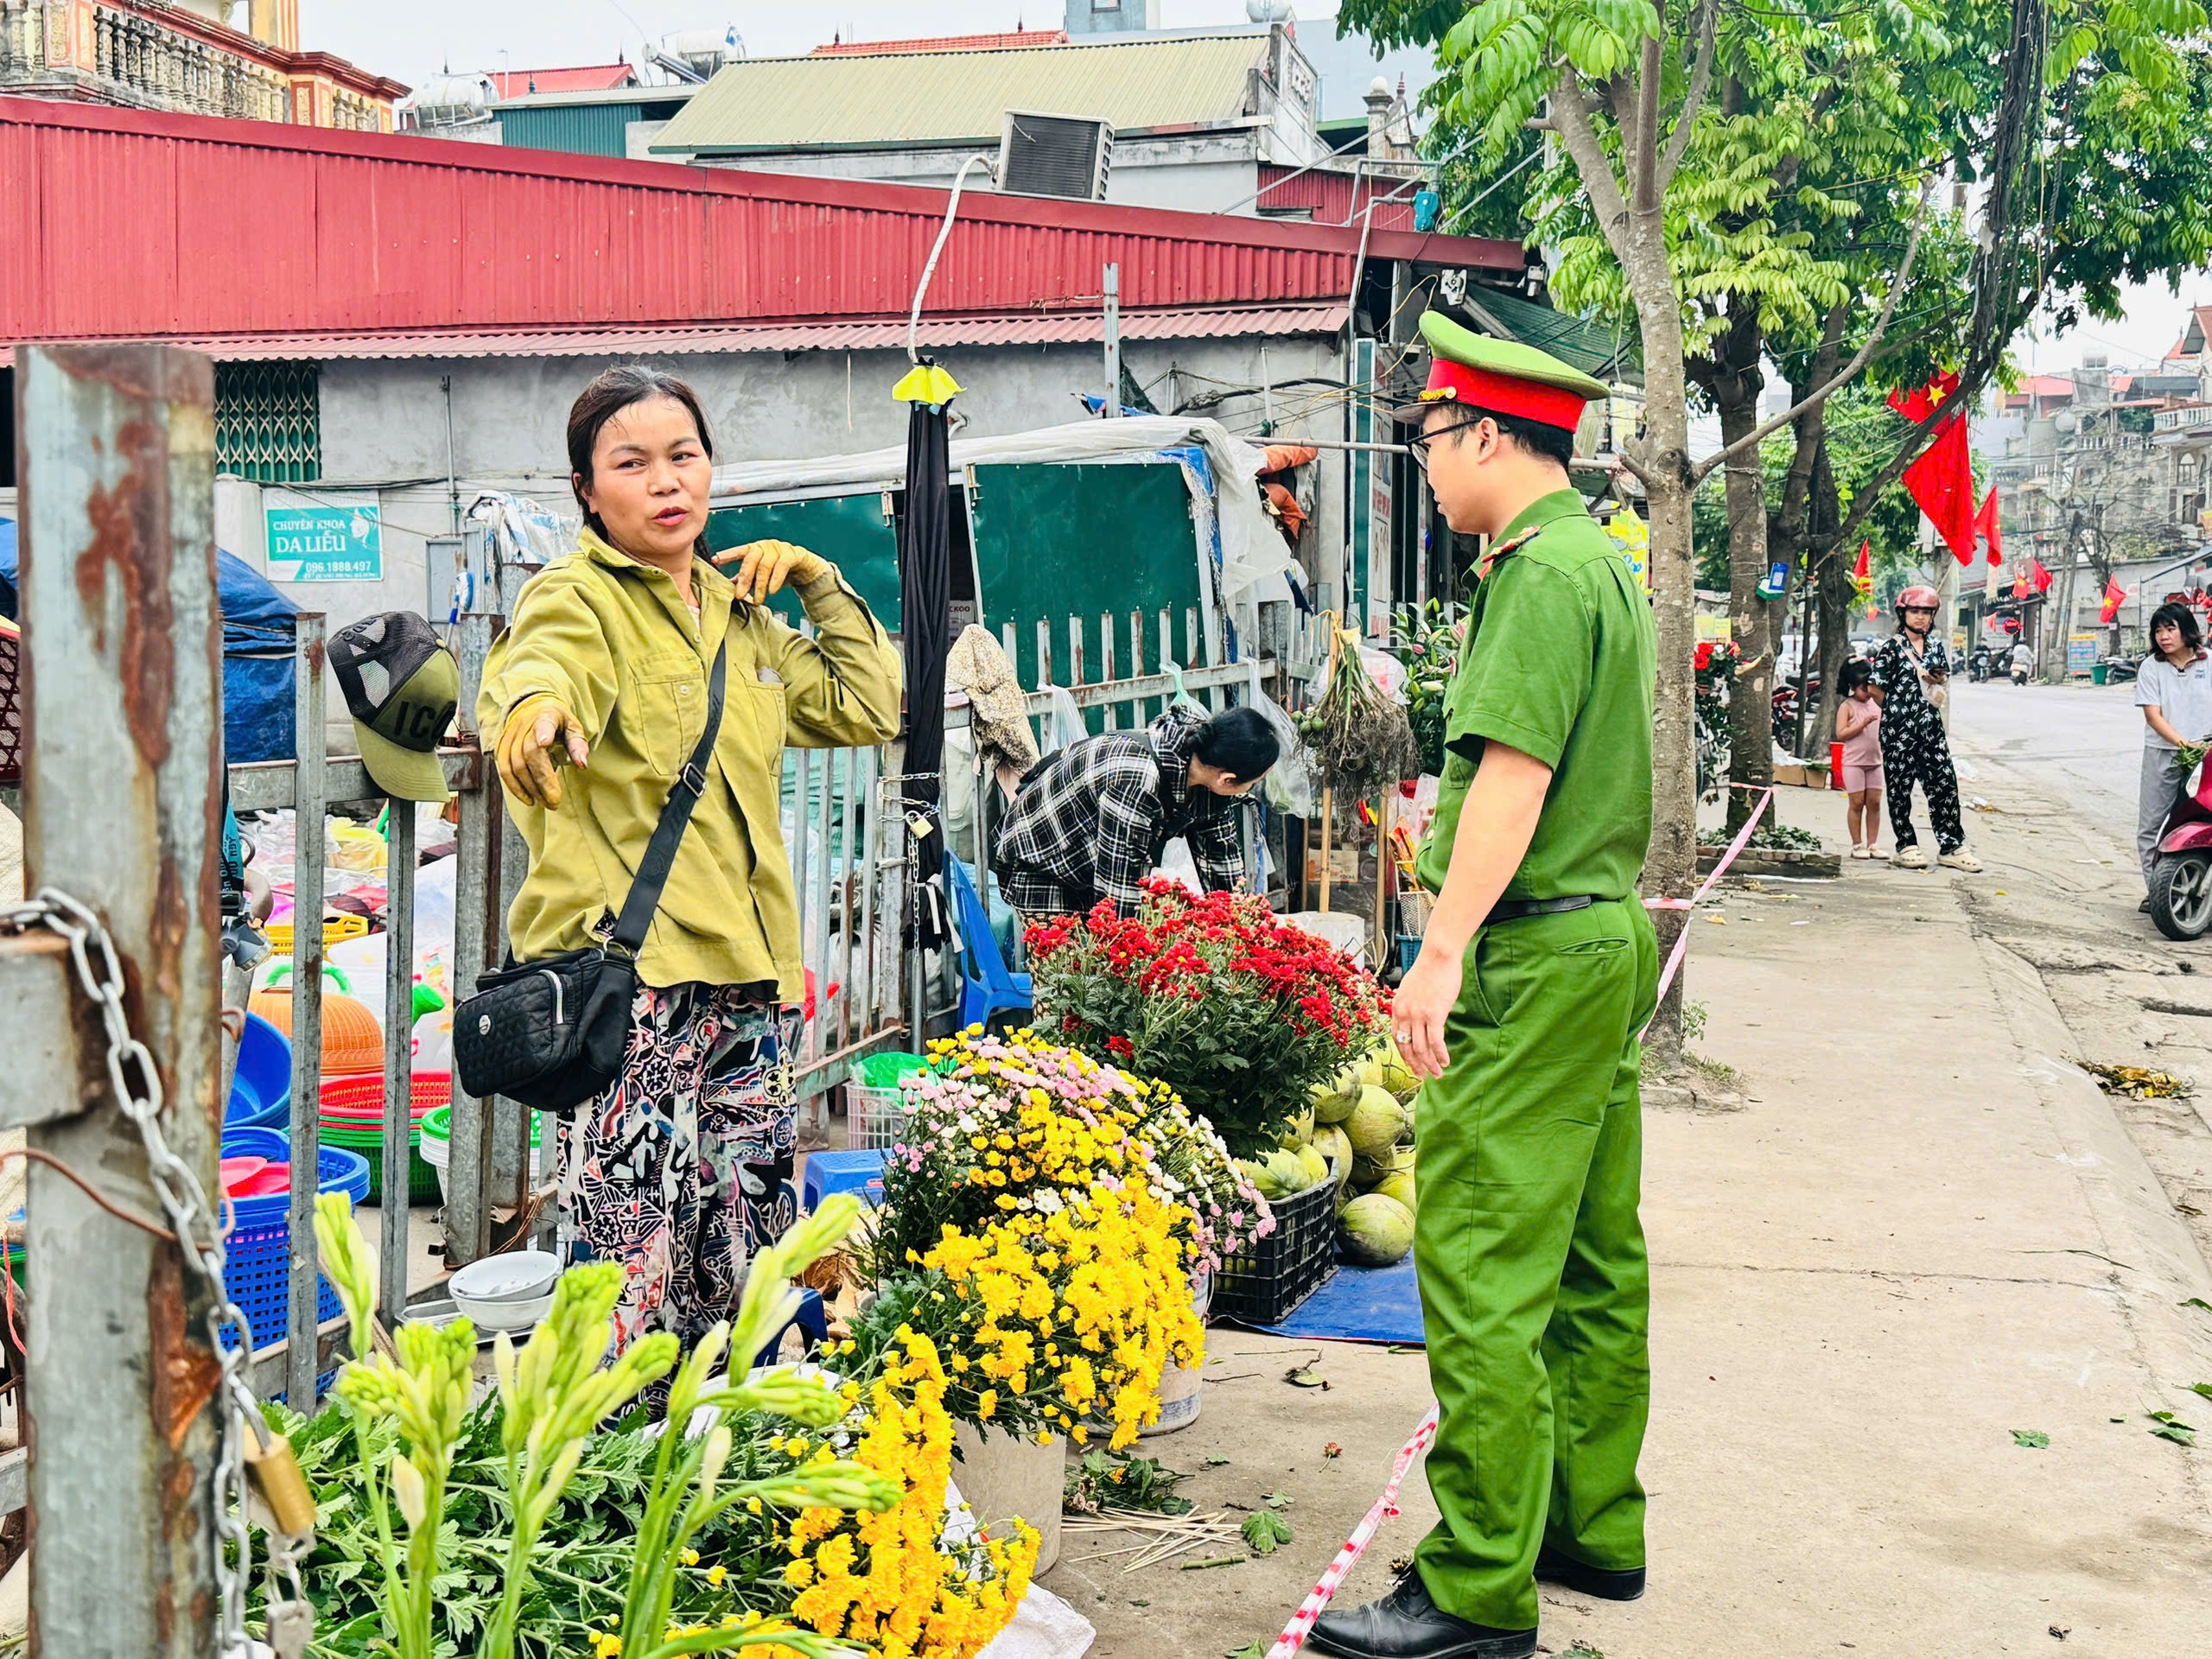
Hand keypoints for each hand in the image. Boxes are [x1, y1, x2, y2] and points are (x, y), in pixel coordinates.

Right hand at [496, 693, 587, 807]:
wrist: (531, 706)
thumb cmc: (556, 720)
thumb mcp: (573, 726)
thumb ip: (578, 744)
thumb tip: (582, 764)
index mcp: (545, 716)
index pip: (543, 723)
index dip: (543, 732)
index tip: (545, 741)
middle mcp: (524, 725)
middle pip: (529, 755)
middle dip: (541, 782)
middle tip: (554, 801)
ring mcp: (510, 736)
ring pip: (514, 765)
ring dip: (528, 788)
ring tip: (544, 803)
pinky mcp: (501, 746)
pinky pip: (503, 769)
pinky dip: (514, 787)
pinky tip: (528, 798)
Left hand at [712, 539, 830, 604]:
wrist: (808, 570)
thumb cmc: (783, 571)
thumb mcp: (763, 575)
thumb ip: (747, 578)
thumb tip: (730, 585)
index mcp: (756, 548)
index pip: (740, 551)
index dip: (728, 555)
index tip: (715, 560)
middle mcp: (766, 546)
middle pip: (751, 559)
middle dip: (744, 578)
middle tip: (739, 595)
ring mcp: (780, 548)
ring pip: (766, 565)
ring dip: (760, 585)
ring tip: (757, 599)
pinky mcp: (794, 554)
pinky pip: (782, 566)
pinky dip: (776, 579)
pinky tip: (772, 591)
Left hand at [1392, 941, 1465, 1081]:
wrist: (1438, 956)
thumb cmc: (1429, 969)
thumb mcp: (1411, 989)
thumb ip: (1411, 1005)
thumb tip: (1418, 1018)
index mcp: (1397, 1007)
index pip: (1397, 1037)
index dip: (1404, 1054)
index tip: (1412, 1064)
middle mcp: (1404, 1013)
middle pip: (1407, 1047)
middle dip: (1416, 1065)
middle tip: (1424, 1076)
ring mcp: (1418, 1014)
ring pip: (1421, 1048)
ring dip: (1430, 1064)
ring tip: (1438, 1074)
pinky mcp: (1434, 1014)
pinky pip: (1436, 1041)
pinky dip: (1441, 1054)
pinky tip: (1446, 1062)